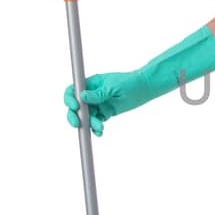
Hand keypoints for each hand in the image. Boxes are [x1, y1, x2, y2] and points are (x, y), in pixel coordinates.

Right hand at [61, 25, 214, 134]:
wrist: (145, 88)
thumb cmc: (131, 82)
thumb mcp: (114, 88)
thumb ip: (98, 94)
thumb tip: (81, 97)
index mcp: (91, 83)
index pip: (73, 90)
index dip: (69, 99)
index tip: (75, 107)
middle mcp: (92, 93)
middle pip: (76, 106)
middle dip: (75, 116)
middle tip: (78, 125)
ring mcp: (98, 103)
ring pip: (87, 116)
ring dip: (89, 124)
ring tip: (99, 128)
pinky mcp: (106, 112)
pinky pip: (96, 122)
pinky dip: (96, 128)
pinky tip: (100, 132)